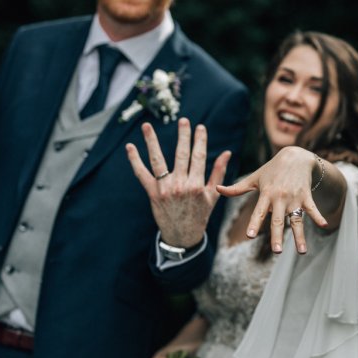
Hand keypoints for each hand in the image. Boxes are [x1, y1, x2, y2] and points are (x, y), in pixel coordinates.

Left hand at [126, 118, 230, 247]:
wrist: (182, 236)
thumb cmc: (200, 214)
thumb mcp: (212, 195)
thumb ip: (219, 172)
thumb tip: (227, 153)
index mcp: (196, 185)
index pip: (199, 157)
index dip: (200, 140)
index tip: (200, 127)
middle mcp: (180, 185)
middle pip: (181, 155)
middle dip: (183, 136)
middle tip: (183, 120)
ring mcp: (165, 189)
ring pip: (158, 161)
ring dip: (152, 142)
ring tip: (147, 126)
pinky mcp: (152, 193)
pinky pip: (142, 174)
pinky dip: (135, 161)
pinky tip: (130, 147)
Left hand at [217, 146, 327, 253]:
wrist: (295, 156)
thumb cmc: (272, 169)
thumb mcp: (254, 178)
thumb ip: (237, 188)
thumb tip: (217, 189)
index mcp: (266, 194)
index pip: (259, 212)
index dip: (255, 223)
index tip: (250, 236)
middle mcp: (280, 197)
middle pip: (278, 220)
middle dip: (278, 236)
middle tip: (277, 252)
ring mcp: (294, 198)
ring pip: (296, 220)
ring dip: (299, 236)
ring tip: (301, 252)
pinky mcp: (306, 196)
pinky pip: (312, 208)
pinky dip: (318, 216)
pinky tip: (325, 225)